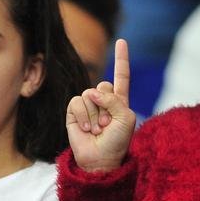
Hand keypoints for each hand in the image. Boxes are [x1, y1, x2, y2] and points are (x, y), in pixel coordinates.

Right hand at [66, 39, 136, 171]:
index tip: (121, 41)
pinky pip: (77, 102)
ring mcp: (88, 105)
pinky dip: (83, 116)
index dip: (121, 58)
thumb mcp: (125, 118)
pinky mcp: (73, 111)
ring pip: (90, 94)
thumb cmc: (117, 141)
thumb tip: (92, 92)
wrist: (101, 159)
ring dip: (95, 115)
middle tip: (108, 125)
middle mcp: (103, 100)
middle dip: (107, 106)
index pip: (121, 75)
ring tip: (98, 129)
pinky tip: (86, 129)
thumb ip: (114, 99)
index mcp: (120, 100)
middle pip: (103, 85)